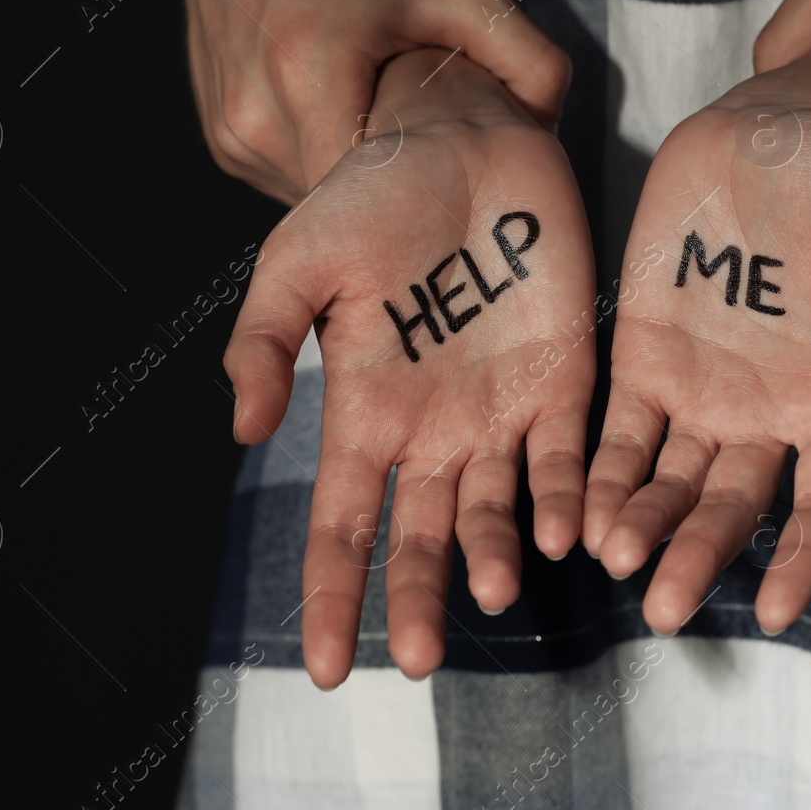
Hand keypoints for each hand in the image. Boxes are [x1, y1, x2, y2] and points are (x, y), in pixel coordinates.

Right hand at [81, 0, 568, 202]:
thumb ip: (526, 58)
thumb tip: (548, 129)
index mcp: (310, 77)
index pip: (377, 200)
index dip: (424, 196)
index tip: (452, 172)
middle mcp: (257, 121)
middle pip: (352, 206)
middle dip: (398, 185)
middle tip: (427, 137)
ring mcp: (233, 139)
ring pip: (320, 201)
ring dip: (360, 175)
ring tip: (381, 117)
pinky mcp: (225, 143)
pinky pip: (292, 181)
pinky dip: (327, 158)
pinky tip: (345, 113)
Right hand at [225, 49, 595, 686]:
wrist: (465, 139)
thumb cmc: (373, 195)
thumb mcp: (298, 260)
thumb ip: (265, 340)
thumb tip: (240, 428)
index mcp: (365, 414)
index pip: (342, 525)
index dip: (331, 597)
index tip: (325, 670)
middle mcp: (433, 431)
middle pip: (423, 539)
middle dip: (419, 599)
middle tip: (422, 658)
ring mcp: (503, 412)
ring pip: (499, 513)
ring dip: (496, 557)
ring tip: (494, 590)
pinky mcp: (566, 381)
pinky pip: (569, 458)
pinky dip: (570, 499)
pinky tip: (569, 534)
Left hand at [584, 16, 810, 635]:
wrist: (776, 127)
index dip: (803, 557)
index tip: (771, 611)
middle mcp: (764, 412)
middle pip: (732, 508)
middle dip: (698, 556)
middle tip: (662, 607)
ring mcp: (699, 388)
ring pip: (667, 482)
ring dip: (640, 524)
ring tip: (613, 558)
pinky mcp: (641, 356)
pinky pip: (616, 432)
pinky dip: (596, 476)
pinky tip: (573, 515)